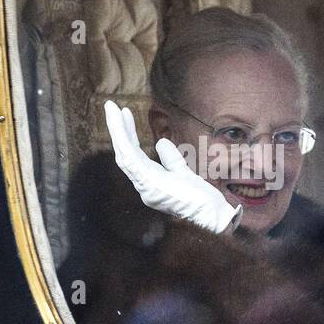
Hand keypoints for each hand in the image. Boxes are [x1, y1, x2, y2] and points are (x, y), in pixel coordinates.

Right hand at [104, 100, 241, 234]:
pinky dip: (124, 141)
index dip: (127, 135)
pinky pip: (132, 160)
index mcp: (151, 182)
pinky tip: (122, 125)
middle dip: (117, 129)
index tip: (126, 114)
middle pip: (125, 153)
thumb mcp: (184, 173)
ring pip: (124, 154)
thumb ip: (171, 160)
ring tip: (113, 110)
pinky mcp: (149, 185)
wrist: (212, 216)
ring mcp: (145, 186)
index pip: (134, 155)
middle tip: (111, 106)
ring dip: (117, 131)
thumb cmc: (201, 202)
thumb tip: (161, 143)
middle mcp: (144, 185)